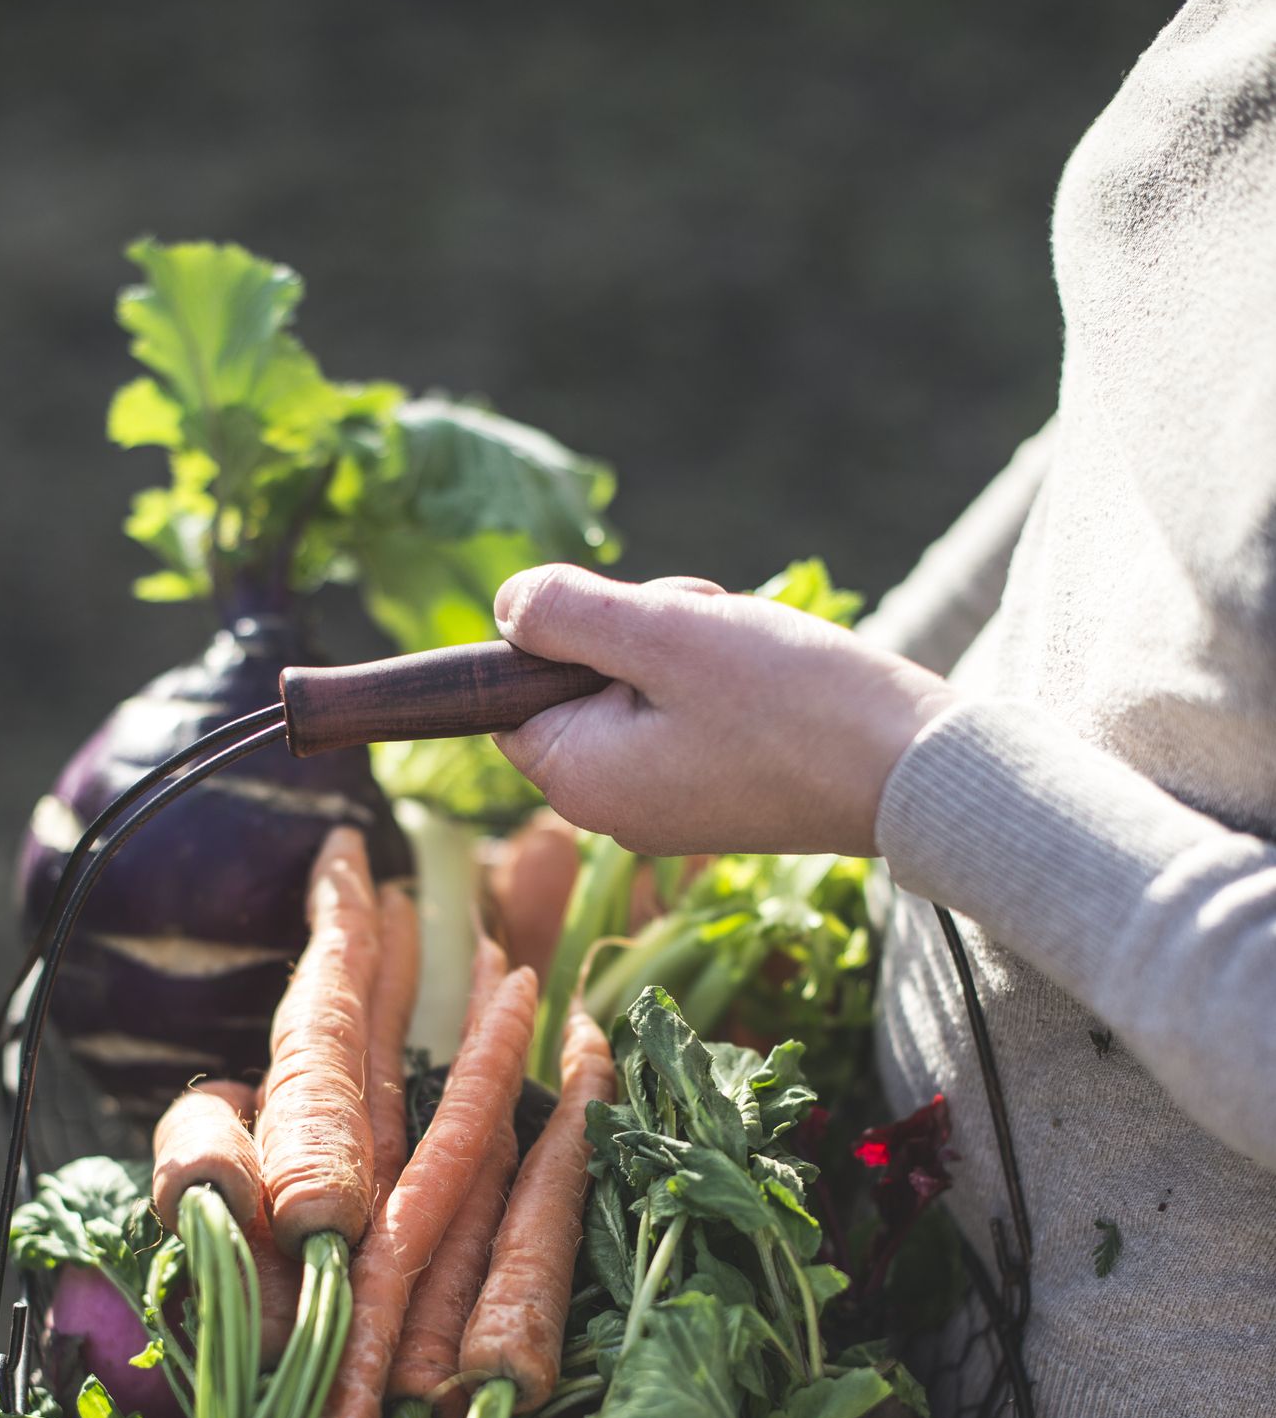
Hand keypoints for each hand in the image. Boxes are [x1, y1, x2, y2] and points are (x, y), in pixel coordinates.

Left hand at [493, 565, 956, 855]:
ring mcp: (668, 806)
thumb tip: (507, 608)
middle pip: (581, 681)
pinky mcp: (718, 794)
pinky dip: (719, 679)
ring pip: (641, 687)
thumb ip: (568, 615)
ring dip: (685, 646)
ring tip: (748, 653)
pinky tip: (770, 675)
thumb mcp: (663, 634)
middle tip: (705, 634)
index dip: (564, 636)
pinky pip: (688, 714)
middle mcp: (614, 809)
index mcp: (581, 781)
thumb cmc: (789, 703)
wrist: (911, 770)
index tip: (638, 627)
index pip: (513, 694)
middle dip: (638, 634)